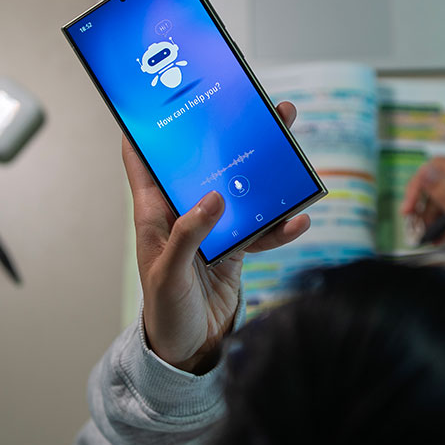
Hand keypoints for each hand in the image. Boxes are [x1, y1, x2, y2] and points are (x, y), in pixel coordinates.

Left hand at [121, 101, 310, 373]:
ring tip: (291, 150)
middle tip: (261, 110)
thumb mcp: (169, 273)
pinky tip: (300, 219)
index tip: (168, 92)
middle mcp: (183, 213)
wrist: (188, 351)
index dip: (152, 125)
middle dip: (232, 137)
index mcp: (154, 212)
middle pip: (207, 164)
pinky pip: (262, 228)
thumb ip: (190, 234)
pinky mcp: (236, 248)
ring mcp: (213, 229)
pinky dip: (281, 225)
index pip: (145, 159)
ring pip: (241, 189)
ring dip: (265, 173)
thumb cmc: (164, 313)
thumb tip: (214, 197)